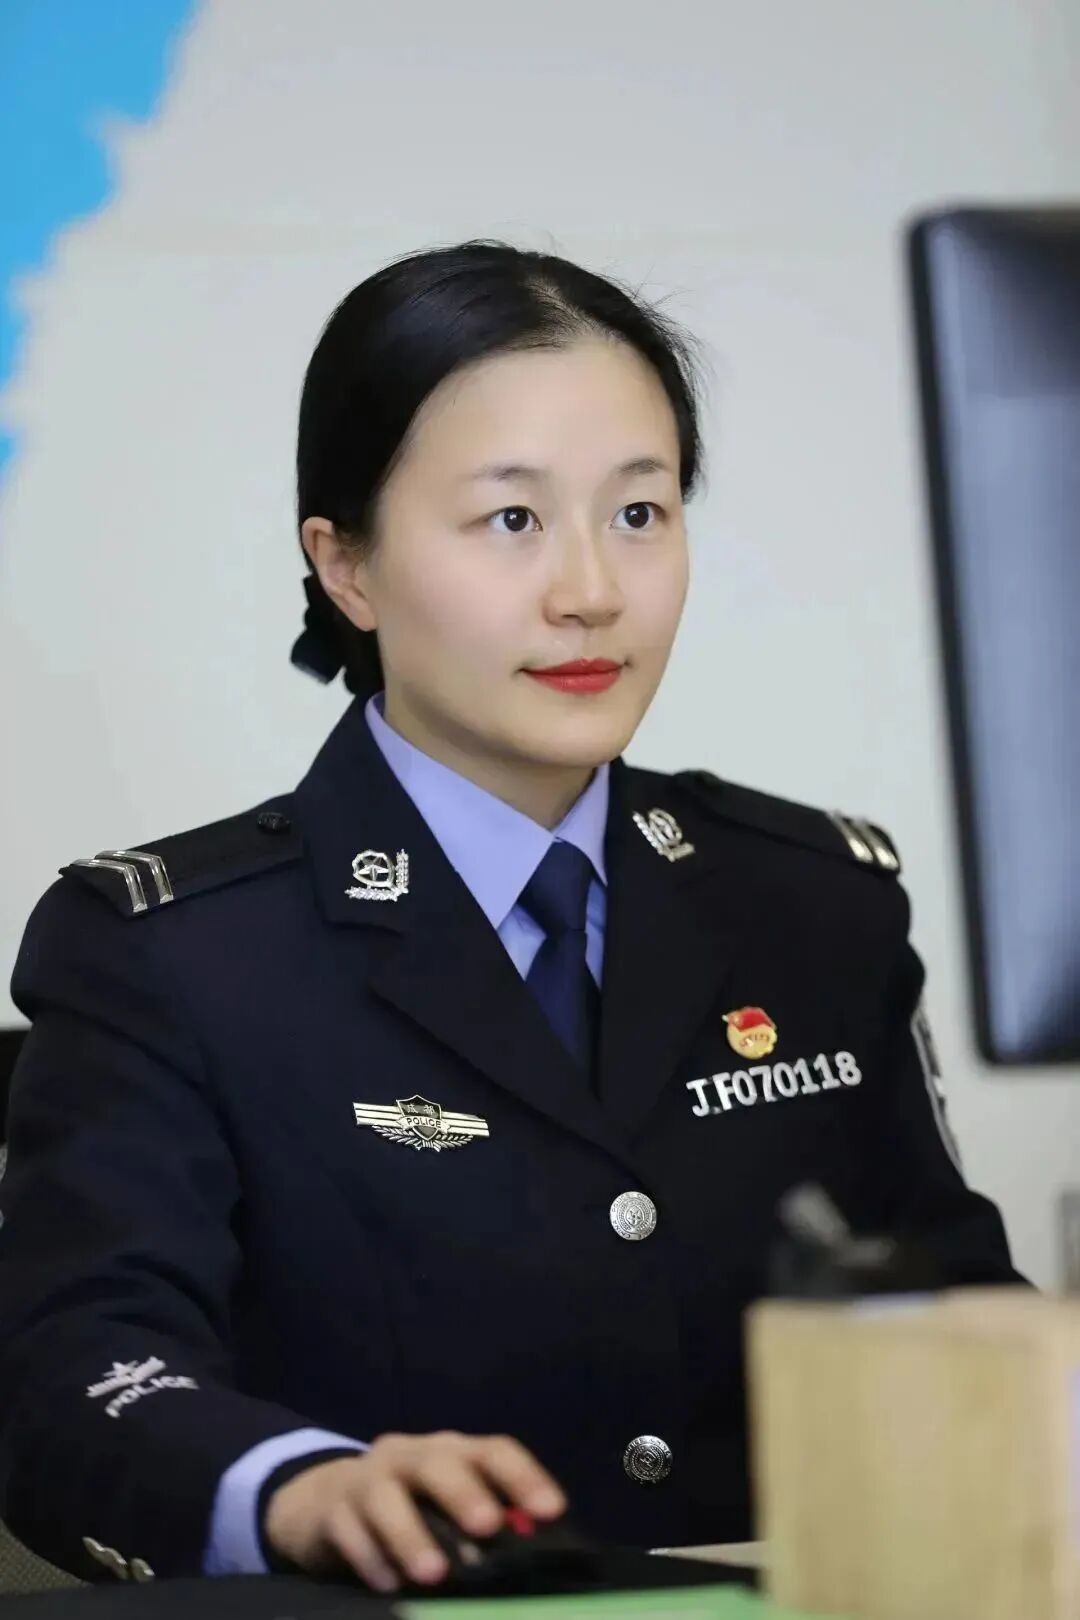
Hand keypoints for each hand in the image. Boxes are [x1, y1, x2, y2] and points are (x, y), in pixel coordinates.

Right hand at [263, 1429, 566, 1589]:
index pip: (492, 1450)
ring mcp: (367, 1479)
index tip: (551, 1510)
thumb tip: (528, 1550)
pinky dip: (369, 1558)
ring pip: (386, 1497)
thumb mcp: (443, 1507)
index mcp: (450, 1452)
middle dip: (464, 1493)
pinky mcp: (332, 1510)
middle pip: (437, 1463)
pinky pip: (348, 1530)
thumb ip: (480, 1523)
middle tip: (488, 1527)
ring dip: (411, 1534)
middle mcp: (410, 1456)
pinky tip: (387, 1585)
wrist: (323, 1502)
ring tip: (434, 1574)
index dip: (523, 1476)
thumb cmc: (407, 1508)